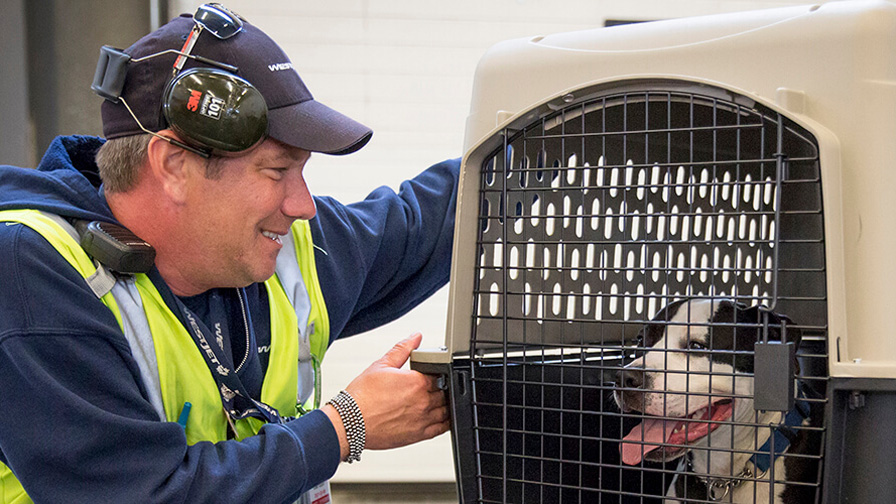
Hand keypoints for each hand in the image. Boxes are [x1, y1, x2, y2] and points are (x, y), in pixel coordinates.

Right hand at [341, 333, 449, 451]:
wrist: (350, 422)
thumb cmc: (361, 396)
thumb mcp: (381, 365)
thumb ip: (402, 349)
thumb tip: (415, 337)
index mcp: (416, 382)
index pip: (440, 374)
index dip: (437, 373)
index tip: (432, 374)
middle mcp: (423, 401)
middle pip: (445, 392)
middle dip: (441, 388)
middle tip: (433, 387)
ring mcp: (422, 419)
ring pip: (446, 410)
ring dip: (445, 405)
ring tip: (437, 401)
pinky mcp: (418, 435)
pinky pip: (441, 428)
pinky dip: (446, 422)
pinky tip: (442, 418)